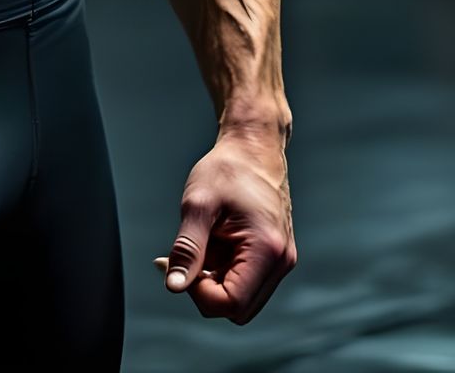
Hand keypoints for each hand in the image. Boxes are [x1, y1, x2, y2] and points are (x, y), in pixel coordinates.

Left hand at [151, 127, 295, 325]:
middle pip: (238, 309)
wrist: (253, 146)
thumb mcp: (198, 203)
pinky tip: (211, 243)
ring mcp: (280, 260)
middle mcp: (280, 262)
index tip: (181, 263)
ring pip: (242, 299)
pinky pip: (246, 281)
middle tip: (186, 256)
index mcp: (267, 250)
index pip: (231, 304)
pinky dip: (223, 272)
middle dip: (205, 290)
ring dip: (214, 281)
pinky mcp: (274, 256)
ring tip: (201, 243)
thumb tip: (174, 286)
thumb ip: (187, 248)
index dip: (199, 293)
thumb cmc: (227, 168)